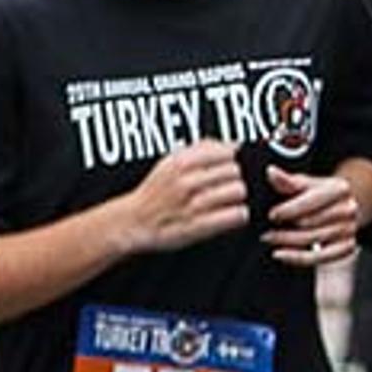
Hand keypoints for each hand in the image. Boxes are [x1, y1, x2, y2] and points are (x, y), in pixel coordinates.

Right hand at [111, 144, 249, 255]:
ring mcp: (194, 205)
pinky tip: (229, 214)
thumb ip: (202, 148)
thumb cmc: (155, 192)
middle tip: (223, 187)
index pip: (227, 152)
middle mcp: (187, 182)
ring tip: (226, 201)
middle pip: (235, 171)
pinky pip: (236, 215)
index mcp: (181, 162)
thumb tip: (233, 144)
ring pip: (238, 190)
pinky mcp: (200, 227)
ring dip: (236, 197)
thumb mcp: (171, 161)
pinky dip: (238, 214)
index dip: (229, 160)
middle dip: (232, 179)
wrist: (134, 222)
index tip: (224, 167)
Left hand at [262, 166, 361, 267]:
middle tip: (265, 232)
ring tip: (269, 240)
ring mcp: (349, 229)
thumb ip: (286, 180)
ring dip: (286, 243)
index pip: (311, 201)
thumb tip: (271, 172)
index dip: (289, 210)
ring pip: (312, 241)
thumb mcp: (303, 183)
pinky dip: (297, 258)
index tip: (271, 215)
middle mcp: (349, 208)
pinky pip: (320, 258)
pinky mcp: (348, 247)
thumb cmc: (318, 195)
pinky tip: (282, 254)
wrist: (341, 208)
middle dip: (284, 228)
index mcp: (340, 188)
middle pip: (309, 223)